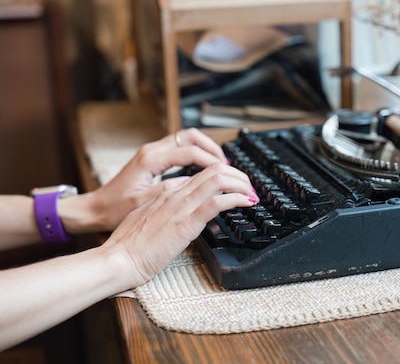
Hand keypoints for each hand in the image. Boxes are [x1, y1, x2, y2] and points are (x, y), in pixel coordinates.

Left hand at [77, 128, 230, 230]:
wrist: (94, 210)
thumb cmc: (114, 210)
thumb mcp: (145, 203)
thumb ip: (172, 191)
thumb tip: (198, 185)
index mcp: (151, 160)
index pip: (192, 153)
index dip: (214, 163)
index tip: (230, 175)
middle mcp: (152, 150)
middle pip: (192, 137)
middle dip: (214, 149)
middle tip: (229, 166)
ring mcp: (152, 152)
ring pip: (186, 139)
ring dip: (206, 149)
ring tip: (221, 165)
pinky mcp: (152, 158)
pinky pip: (180, 148)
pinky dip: (196, 154)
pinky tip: (203, 169)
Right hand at [103, 162, 257, 284]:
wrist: (118, 259)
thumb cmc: (129, 245)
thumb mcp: (146, 218)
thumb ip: (162, 208)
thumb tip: (180, 205)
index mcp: (166, 192)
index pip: (201, 173)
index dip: (223, 176)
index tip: (235, 185)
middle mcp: (175, 194)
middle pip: (214, 170)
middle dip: (237, 175)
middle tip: (249, 186)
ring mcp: (181, 207)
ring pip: (218, 179)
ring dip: (241, 183)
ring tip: (252, 193)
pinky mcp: (186, 223)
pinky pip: (217, 202)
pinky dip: (237, 198)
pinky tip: (246, 202)